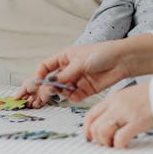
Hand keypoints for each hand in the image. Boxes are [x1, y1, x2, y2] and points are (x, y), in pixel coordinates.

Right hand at [14, 42, 130, 106]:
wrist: (123, 60)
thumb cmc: (103, 53)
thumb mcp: (80, 61)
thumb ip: (65, 75)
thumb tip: (52, 85)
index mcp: (64, 58)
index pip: (45, 68)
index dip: (38, 76)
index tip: (34, 84)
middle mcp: (68, 69)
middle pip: (49, 81)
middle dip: (39, 90)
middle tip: (29, 100)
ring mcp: (76, 80)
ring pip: (60, 90)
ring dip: (54, 95)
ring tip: (46, 100)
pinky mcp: (85, 89)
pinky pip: (73, 96)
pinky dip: (70, 97)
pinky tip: (72, 95)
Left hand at [84, 84, 152, 147]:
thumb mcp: (129, 96)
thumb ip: (117, 108)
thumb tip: (110, 124)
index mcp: (113, 98)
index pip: (90, 115)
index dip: (87, 130)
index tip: (91, 138)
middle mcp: (116, 105)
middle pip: (94, 126)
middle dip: (98, 140)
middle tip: (107, 144)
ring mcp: (126, 113)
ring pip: (102, 132)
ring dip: (107, 143)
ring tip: (116, 145)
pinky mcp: (137, 121)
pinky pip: (120, 138)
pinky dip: (120, 145)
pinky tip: (126, 145)